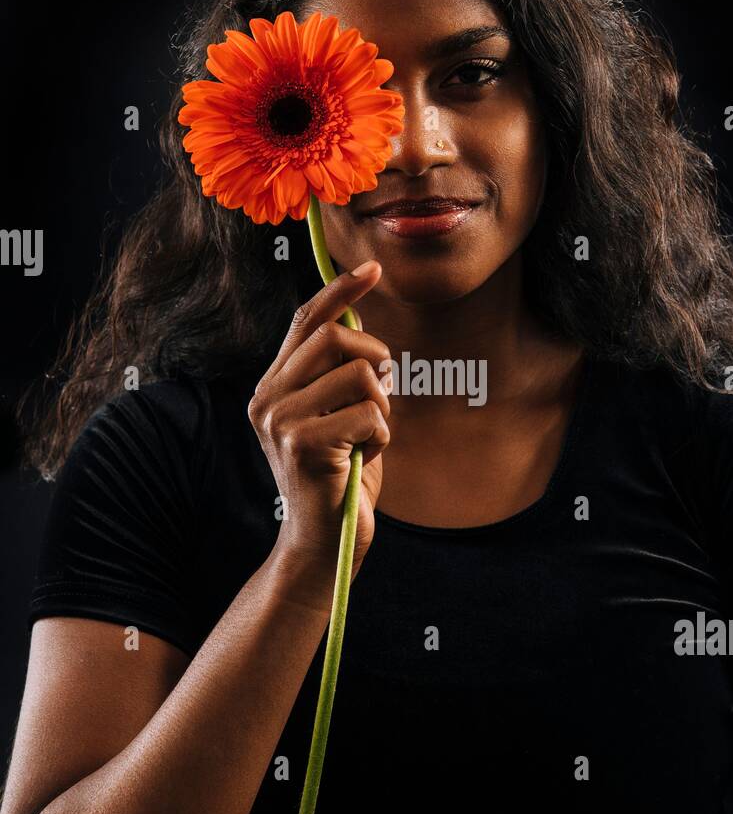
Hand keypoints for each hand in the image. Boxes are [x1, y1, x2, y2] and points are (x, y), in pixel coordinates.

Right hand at [248, 262, 392, 594]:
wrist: (322, 545)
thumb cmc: (339, 478)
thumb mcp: (339, 416)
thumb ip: (341, 375)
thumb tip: (359, 324)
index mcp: (274, 387)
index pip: (305, 322)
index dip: (340, 291)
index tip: (373, 269)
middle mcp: (267, 399)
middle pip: (337, 339)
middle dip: (377, 360)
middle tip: (381, 394)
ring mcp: (281, 421)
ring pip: (361, 375)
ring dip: (382, 406)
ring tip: (367, 436)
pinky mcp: (303, 444)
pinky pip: (371, 414)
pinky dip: (383, 436)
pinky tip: (364, 458)